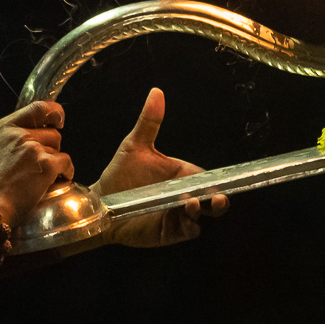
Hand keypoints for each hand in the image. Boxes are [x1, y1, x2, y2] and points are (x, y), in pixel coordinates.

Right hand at [0, 100, 73, 227]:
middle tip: (41, 164)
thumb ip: (4, 139)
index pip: (37, 108)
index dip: (54, 112)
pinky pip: (66, 163)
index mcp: (3, 128)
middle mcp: (19, 135)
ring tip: (45, 177)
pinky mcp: (45, 166)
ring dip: (55, 162)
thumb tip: (21, 137)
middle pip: (51, 133)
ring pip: (58, 149)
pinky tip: (61, 179)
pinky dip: (67, 172)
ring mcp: (33, 149)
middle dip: (51, 147)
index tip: (58, 119)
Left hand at [92, 88, 227, 246]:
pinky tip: (184, 217)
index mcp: (182, 176)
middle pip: (212, 200)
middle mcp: (185, 196)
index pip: (207, 178)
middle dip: (219, 200)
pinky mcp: (170, 231)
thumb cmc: (120, 174)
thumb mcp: (134, 146)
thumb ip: (149, 121)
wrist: (101, 203)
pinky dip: (189, 225)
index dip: (217, 181)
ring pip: (202, 216)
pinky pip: (187, 230)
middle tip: (219, 198)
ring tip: (193, 204)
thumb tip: (156, 91)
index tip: (223, 181)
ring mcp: (179, 215)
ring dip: (202, 212)